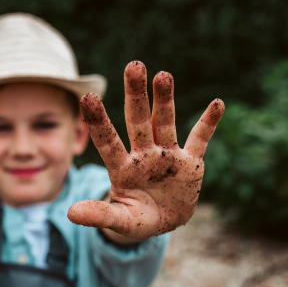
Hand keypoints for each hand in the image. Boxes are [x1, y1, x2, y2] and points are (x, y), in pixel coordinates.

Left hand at [68, 61, 223, 240]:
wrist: (163, 221)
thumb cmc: (136, 219)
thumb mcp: (120, 221)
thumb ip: (99, 214)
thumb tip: (70, 213)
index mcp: (122, 168)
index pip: (107, 141)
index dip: (99, 121)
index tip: (88, 97)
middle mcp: (143, 155)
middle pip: (137, 120)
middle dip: (135, 94)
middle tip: (133, 65)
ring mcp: (167, 155)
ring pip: (164, 122)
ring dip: (165, 100)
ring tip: (162, 75)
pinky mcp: (190, 162)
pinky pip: (200, 139)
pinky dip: (209, 123)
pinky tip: (217, 104)